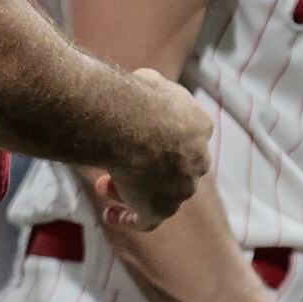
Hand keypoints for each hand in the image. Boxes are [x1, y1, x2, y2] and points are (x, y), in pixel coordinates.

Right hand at [94, 70, 210, 231]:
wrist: (132, 123)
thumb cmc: (135, 97)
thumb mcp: (148, 82)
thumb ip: (149, 90)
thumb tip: (137, 86)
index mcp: (199, 126)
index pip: (184, 139)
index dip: (157, 141)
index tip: (134, 138)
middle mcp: (197, 159)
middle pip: (173, 169)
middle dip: (146, 168)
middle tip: (117, 163)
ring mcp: (182, 186)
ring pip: (158, 193)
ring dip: (131, 189)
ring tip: (103, 184)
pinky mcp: (163, 208)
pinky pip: (147, 219)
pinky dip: (129, 218)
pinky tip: (111, 215)